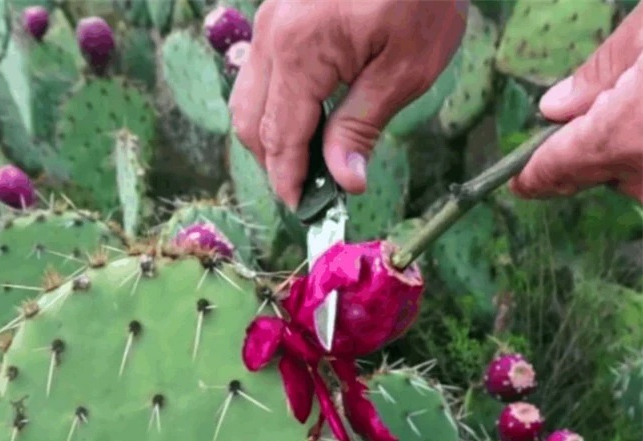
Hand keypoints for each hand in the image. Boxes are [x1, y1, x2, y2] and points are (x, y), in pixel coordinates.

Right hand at [228, 0, 467, 208]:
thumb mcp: (405, 67)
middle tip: (310, 188)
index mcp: (299, 53)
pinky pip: (260, 74)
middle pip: (250, 123)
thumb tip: (344, 183)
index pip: (281, 137)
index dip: (289, 179)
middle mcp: (270, 38)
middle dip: (274, 163)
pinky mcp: (278, 15)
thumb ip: (363, 126)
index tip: (303, 210)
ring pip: (247, 99)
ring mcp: (268, 23)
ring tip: (309, 158)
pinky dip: (275, 106)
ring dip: (271, 136)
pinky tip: (308, 117)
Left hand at [511, 4, 642, 202]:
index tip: (518, 184)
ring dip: (628, 149)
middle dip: (590, 148)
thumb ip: (599, 73)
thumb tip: (554, 108)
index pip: (558, 169)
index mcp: (622, 137)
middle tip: (599, 112)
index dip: (534, 176)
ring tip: (635, 104)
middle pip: (600, 172)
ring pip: (635, 176)